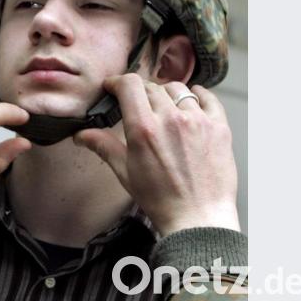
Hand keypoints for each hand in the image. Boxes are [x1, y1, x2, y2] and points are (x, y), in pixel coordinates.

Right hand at [73, 73, 239, 236]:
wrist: (198, 218)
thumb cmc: (160, 199)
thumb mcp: (125, 172)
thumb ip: (103, 146)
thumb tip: (81, 135)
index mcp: (143, 128)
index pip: (129, 85)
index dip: (118, 82)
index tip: (113, 87)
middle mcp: (171, 118)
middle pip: (152, 87)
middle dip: (140, 93)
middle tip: (137, 105)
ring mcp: (198, 121)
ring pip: (178, 90)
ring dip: (166, 95)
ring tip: (163, 108)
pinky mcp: (219, 127)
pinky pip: (208, 98)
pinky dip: (197, 95)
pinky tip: (191, 101)